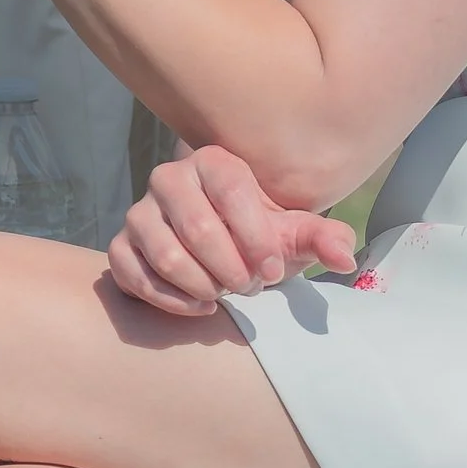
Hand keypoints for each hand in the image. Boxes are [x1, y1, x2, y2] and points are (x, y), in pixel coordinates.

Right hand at [107, 144, 357, 319]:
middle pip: (197, 229)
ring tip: (226, 293)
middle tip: (250, 287)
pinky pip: (134, 276)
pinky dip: (170, 300)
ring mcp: (139, 213)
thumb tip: (345, 259)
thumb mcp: (295, 234)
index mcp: (212, 161)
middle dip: (230, 268)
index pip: (231, 192)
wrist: (222, 249)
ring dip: (203, 285)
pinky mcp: (121, 247)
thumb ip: (324, 239)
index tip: (272, 272)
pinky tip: (201, 306)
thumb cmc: (260, 236)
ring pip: (165, 255)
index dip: (255, 238)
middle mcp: (168, 178)